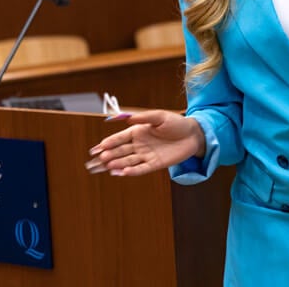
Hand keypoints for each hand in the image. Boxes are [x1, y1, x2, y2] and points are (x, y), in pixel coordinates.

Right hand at [85, 109, 204, 175]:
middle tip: (95, 160)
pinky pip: (141, 169)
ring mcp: (147, 155)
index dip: (108, 143)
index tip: (96, 148)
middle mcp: (139, 144)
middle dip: (107, 156)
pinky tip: (122, 172)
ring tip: (105, 167)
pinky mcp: (156, 164)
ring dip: (116, 164)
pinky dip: (132, 171)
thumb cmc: (176, 123)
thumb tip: (128, 119)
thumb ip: (144, 118)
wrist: (193, 135)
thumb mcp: (160, 116)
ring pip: (127, 161)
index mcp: (138, 132)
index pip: (119, 138)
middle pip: (120, 151)